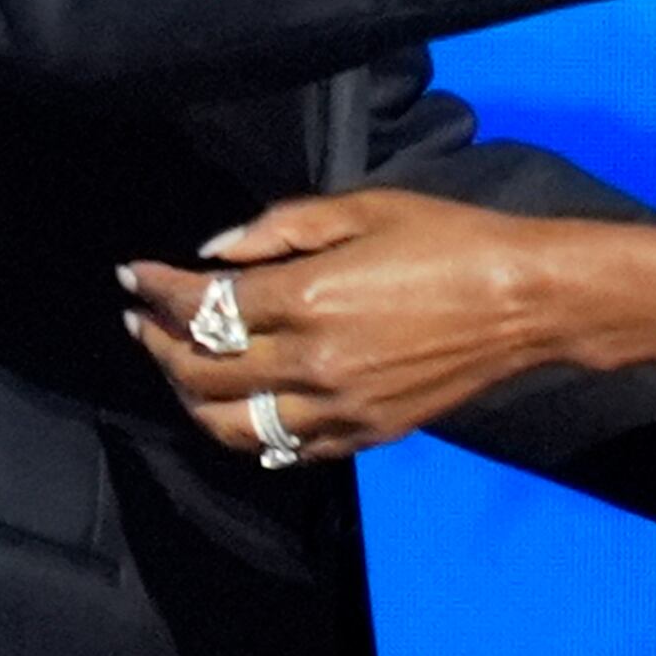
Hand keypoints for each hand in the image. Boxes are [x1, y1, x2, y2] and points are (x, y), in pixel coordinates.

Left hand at [121, 191, 575, 461]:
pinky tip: (237, 407)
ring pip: (230, 423)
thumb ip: (281, 226)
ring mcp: (336, 406)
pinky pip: (284, 447)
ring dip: (188, 397)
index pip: (201, 303)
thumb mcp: (365, 208)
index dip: (157, 289)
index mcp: (307, 295)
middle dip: (157, 343)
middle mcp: (311, 360)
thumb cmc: (450, 241)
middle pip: (200, 369)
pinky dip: (248, 431)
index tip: (132, 276)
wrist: (523, 302)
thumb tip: (215, 250)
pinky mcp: (364, 434)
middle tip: (142, 321)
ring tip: (178, 369)